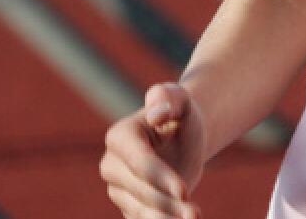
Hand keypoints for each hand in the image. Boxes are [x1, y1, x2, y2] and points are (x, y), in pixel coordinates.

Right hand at [100, 82, 206, 218]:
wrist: (184, 137)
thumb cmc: (181, 114)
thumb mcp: (181, 100)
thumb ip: (168, 99)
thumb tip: (158, 113)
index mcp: (119, 136)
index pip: (139, 163)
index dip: (160, 178)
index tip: (183, 191)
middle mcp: (111, 166)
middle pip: (140, 191)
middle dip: (167, 203)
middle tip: (194, 213)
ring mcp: (118, 189)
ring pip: (142, 210)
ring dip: (167, 218)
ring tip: (193, 218)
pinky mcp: (129, 206)